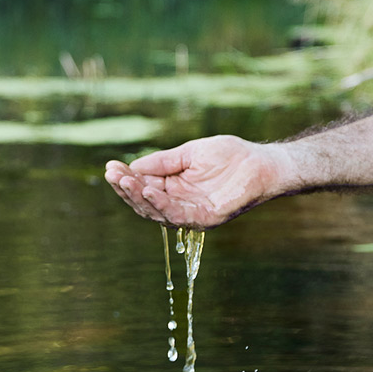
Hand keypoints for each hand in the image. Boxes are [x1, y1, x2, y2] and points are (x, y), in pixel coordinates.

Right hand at [104, 135, 290, 227]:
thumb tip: (133, 166)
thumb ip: (163, 162)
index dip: (126, 179)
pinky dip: (162, 204)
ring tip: (124, 181)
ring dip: (139, 197)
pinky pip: (178, 214)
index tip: (110, 167)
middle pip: (145, 202)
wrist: (262, 162)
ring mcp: (193, 214)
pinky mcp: (207, 218)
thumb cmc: (230, 156)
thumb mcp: (189, 153)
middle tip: (111, 174)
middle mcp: (181, 205)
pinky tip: (149, 190)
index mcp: (175, 189)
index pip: (144, 188)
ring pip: (157, 211)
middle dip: (126, 188)